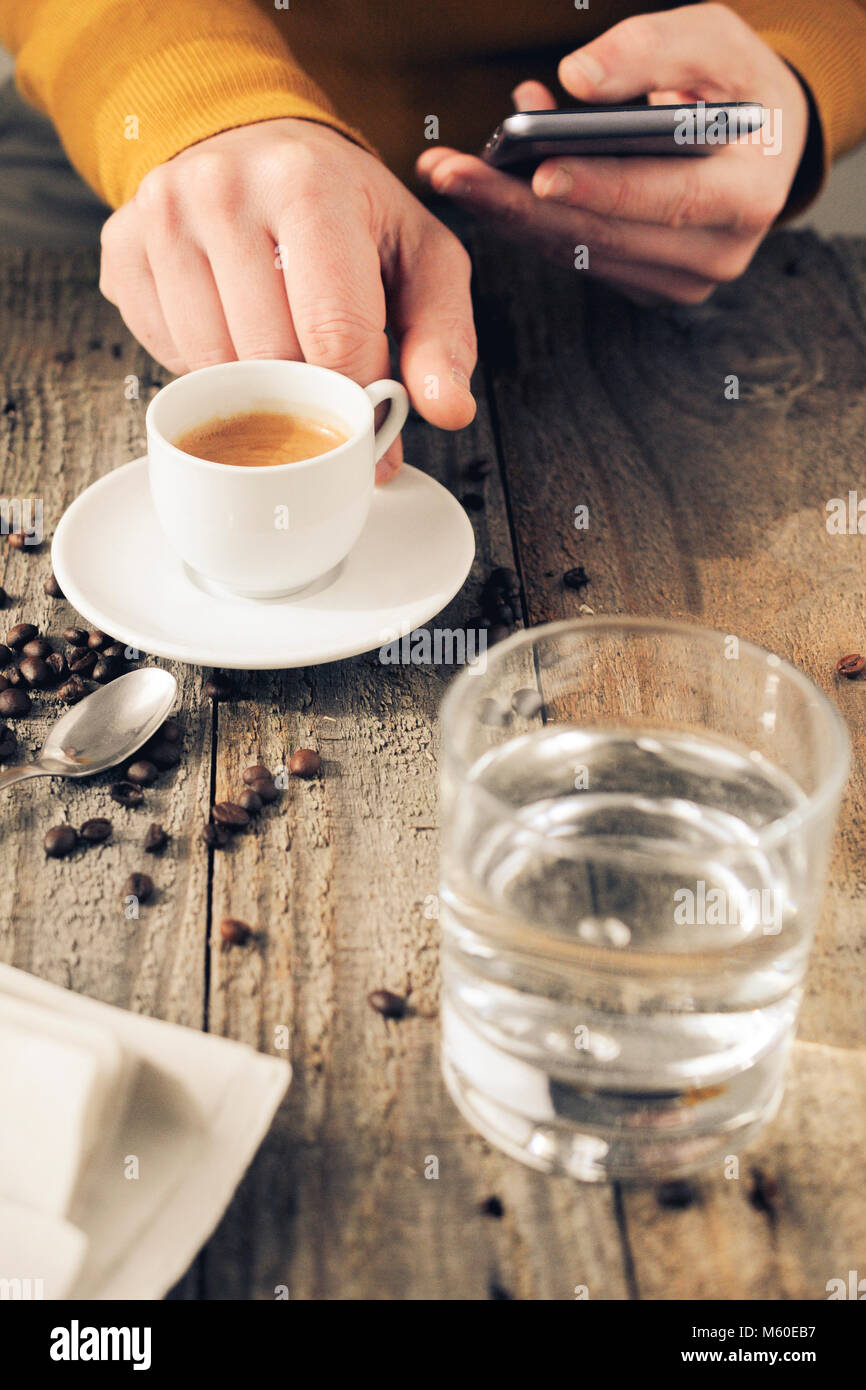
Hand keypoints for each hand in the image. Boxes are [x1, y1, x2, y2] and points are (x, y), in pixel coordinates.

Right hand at [100, 119, 476, 481]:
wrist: (254, 143)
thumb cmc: (345, 208)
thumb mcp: (419, 256)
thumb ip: (443, 335)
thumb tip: (447, 410)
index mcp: (307, 184)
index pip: (333, 336)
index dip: (355, 402)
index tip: (369, 431)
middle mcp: (222, 190)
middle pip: (270, 360)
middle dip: (308, 398)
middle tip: (327, 394)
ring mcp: (161, 219)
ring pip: (212, 368)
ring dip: (255, 387)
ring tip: (283, 351)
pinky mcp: (122, 249)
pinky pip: (166, 356)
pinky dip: (207, 369)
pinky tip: (232, 331)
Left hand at [416, 3, 808, 304]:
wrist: (762, 141)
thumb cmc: (736, 87)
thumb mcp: (716, 43)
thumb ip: (653, 50)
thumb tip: (577, 79)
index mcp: (748, 196)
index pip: (667, 197)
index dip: (601, 186)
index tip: (538, 172)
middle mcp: (716, 254)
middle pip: (604, 236)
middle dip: (520, 205)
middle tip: (452, 174)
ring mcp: (679, 280)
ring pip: (581, 252)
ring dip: (509, 214)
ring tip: (452, 173)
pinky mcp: (645, 284)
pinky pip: (577, 255)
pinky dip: (530, 219)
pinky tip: (488, 182)